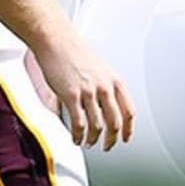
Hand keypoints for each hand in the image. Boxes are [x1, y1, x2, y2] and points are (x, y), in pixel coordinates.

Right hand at [30, 27, 133, 150]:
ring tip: (88, 143)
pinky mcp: (71, 95)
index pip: (129, 111)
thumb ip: (104, 85)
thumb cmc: (73, 49)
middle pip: (114, 123)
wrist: (55, 39)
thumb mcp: (98, 67)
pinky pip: (78, 123)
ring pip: (97, 126)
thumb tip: (105, 105)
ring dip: (93, 139)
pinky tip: (76, 137)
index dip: (128, 129)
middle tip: (107, 146)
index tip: (126, 138)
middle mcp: (104, 86)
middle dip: (111, 139)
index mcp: (113, 79)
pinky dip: (78, 135)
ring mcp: (88, 92)